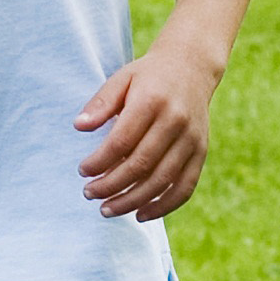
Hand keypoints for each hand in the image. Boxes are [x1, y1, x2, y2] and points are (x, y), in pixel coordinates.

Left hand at [76, 29, 221, 220]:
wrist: (192, 66)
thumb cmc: (149, 76)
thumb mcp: (122, 78)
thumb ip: (101, 102)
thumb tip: (79, 127)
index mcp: (152, 101)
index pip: (121, 141)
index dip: (99, 162)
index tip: (82, 171)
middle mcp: (175, 122)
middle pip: (140, 165)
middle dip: (111, 185)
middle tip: (89, 194)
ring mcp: (191, 139)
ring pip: (161, 181)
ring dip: (132, 201)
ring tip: (108, 209)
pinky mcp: (201, 152)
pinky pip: (185, 187)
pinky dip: (164, 206)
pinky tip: (140, 214)